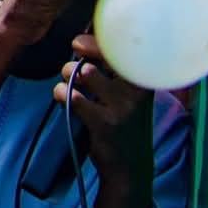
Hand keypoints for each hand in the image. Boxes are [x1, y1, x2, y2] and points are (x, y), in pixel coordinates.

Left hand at [56, 32, 155, 207]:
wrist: (129, 167)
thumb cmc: (121, 122)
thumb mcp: (124, 94)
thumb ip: (108, 68)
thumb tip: (79, 40)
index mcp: (144, 80)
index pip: (121, 48)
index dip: (95, 41)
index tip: (79, 43)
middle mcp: (138, 91)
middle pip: (104, 55)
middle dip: (80, 56)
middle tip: (71, 68)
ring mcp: (123, 107)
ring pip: (86, 73)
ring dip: (69, 75)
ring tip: (67, 84)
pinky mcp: (106, 124)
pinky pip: (75, 98)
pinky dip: (62, 94)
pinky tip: (63, 98)